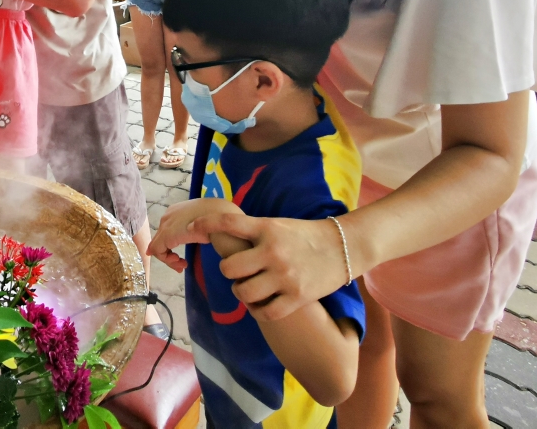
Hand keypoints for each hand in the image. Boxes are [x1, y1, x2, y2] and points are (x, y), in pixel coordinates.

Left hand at [147, 199, 242, 272]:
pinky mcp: (166, 234)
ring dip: (170, 260)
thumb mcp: (206, 226)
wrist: (222, 215)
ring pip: (159, 246)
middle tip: (183, 265)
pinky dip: (167, 260)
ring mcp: (166, 224)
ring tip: (183, 265)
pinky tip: (181, 263)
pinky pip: (158, 251)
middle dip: (171, 256)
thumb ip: (196, 231)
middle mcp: (169, 216)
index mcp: (178, 212)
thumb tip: (192, 240)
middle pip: (162, 240)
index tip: (184, 260)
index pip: (169, 232)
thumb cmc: (220, 220)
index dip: (173, 248)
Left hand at [189, 213, 347, 321]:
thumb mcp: (277, 224)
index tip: (192, 229)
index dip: (205, 225)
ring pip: (243, 293)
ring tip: (248, 287)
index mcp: (267, 228)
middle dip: (228, 272)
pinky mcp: (296, 298)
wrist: (343, 247)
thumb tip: (219, 231)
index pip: (228, 224)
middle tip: (237, 271)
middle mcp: (273, 252)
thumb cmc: (305, 235)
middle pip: (229, 269)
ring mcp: (285, 277)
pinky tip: (261, 303)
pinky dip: (257, 310)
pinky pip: (264, 312)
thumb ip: (253, 231)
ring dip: (241, 292)